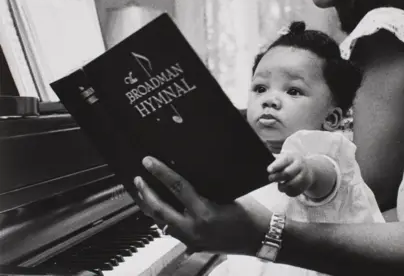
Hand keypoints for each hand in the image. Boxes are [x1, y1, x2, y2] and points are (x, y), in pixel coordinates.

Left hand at [134, 157, 269, 253]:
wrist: (261, 238)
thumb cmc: (250, 213)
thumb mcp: (228, 194)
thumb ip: (206, 188)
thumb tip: (186, 174)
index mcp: (205, 213)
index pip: (177, 187)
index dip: (161, 172)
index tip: (149, 162)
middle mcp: (194, 229)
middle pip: (160, 209)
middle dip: (146, 192)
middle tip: (138, 178)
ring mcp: (192, 240)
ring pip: (161, 222)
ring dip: (150, 206)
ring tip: (142, 191)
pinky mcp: (194, 245)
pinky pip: (171, 230)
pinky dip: (162, 218)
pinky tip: (158, 209)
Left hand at [267, 151, 312, 196]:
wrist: (309, 169)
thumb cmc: (292, 163)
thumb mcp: (286, 158)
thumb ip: (276, 161)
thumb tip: (266, 164)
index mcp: (293, 157)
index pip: (284, 161)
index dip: (276, 165)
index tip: (269, 170)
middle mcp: (300, 166)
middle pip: (287, 173)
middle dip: (277, 177)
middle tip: (270, 178)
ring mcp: (304, 176)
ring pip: (291, 185)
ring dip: (282, 187)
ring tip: (279, 186)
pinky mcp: (305, 185)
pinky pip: (294, 192)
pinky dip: (288, 192)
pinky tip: (286, 188)